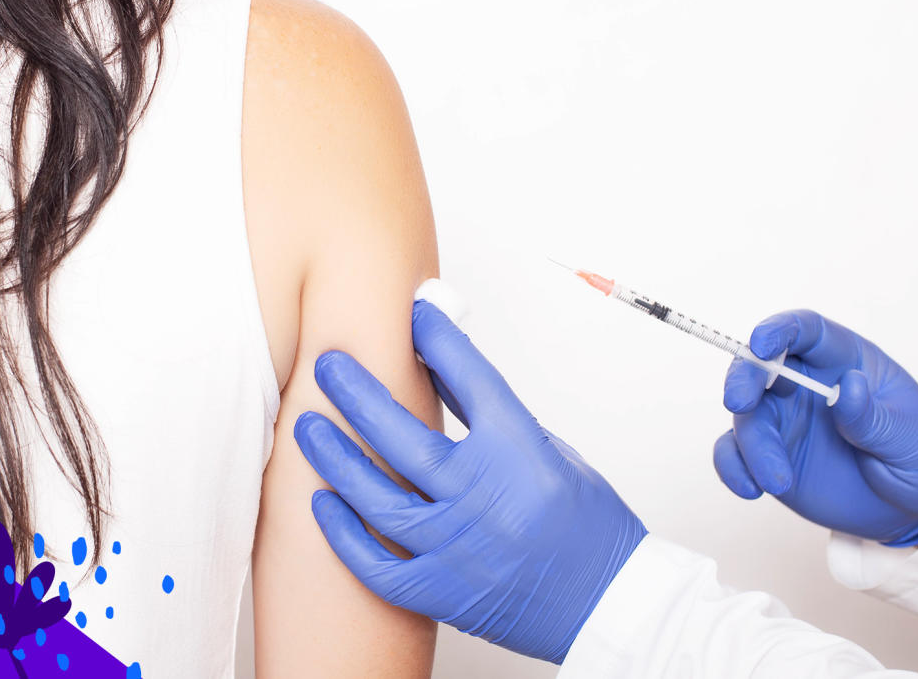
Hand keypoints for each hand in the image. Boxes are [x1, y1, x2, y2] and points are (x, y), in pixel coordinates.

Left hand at [294, 300, 646, 662]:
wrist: (607, 603)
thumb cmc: (586, 528)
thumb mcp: (548, 453)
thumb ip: (490, 416)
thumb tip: (439, 368)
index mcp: (523, 456)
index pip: (471, 380)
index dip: (439, 340)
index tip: (414, 314)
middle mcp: (488, 498)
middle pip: (404, 436)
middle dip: (358, 394)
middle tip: (330, 366)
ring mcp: (461, 548)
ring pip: (378, 498)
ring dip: (337, 458)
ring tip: (309, 426)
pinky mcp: (444, 592)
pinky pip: (378, 564)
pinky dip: (345, 535)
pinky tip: (322, 504)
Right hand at [717, 310, 917, 545]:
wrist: (908, 508)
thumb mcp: (913, 439)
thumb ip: (875, 417)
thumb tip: (847, 387)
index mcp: (844, 361)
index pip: (807, 331)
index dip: (780, 330)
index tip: (762, 344)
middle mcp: (805, 383)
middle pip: (760, 365)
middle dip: (744, 378)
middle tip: (739, 403)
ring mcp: (783, 418)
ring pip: (747, 416)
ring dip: (754, 446)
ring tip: (779, 483)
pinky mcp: (768, 453)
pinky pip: (734, 453)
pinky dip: (733, 469)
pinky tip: (752, 490)